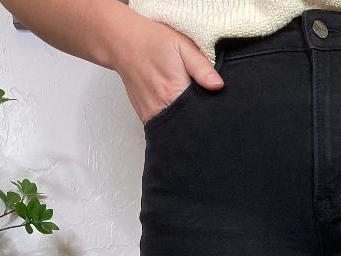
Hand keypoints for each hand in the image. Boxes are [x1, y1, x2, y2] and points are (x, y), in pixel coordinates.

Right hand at [107, 9, 223, 124]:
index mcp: (173, 92)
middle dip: (199, 123)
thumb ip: (201, 67)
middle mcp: (160, 108)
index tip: (215, 111)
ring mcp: (151, 115)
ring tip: (190, 110)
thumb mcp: (182, 46)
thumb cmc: (153, 41)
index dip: (210, 116)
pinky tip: (178, 111)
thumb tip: (218, 86)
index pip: (199, 117)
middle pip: (187, 127)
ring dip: (185, 124)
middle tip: (205, 111)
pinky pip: (163, 127)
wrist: (122, 41)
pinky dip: (173, 123)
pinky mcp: (145, 117)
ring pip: (175, 130)